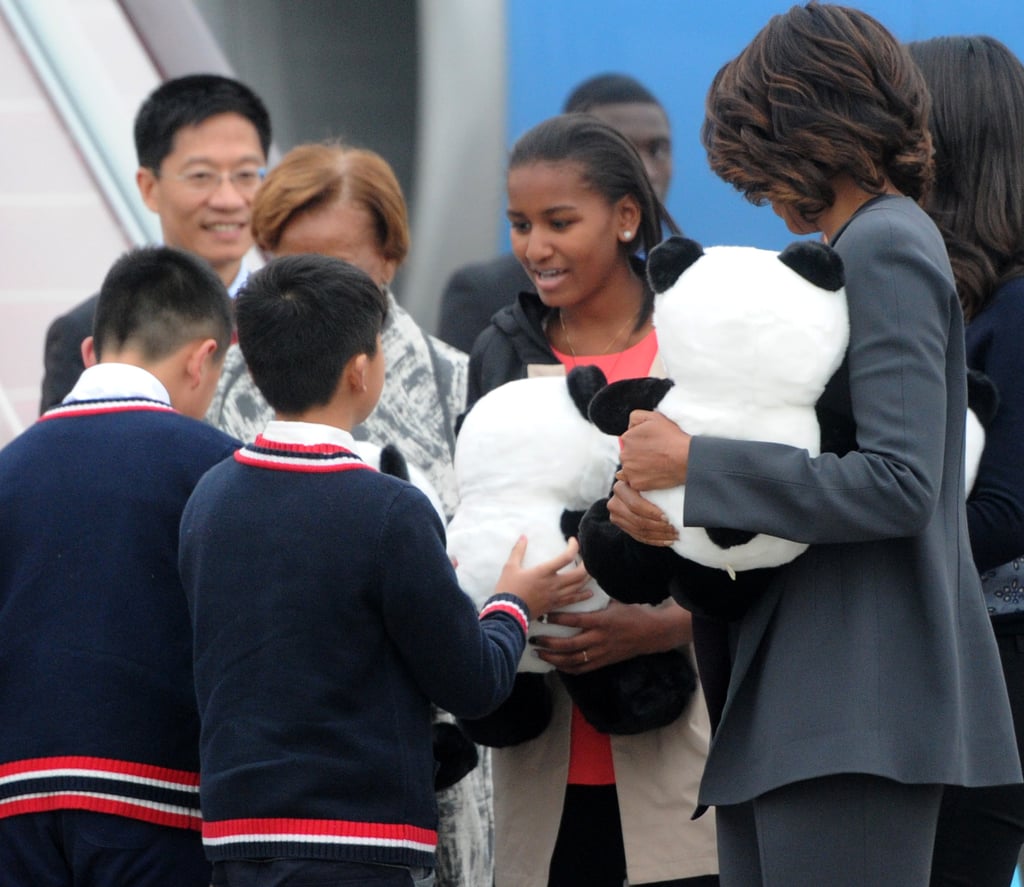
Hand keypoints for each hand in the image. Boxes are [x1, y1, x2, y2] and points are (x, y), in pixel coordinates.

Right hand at [497, 536, 590, 619]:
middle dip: (587, 563)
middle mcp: (554, 584)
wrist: (507, 613)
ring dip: (587, 577)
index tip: (573, 540)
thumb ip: (518, 551)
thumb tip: (523, 537)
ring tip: (590, 570)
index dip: (574, 546)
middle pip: (579, 574)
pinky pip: (573, 600)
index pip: (566, 557)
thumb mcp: (510, 567)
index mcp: (544, 572)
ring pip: (579, 587)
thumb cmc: (508, 589)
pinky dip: (583, 595)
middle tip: (586, 556)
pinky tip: (589, 593)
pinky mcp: (554, 605)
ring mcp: (556, 596)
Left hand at [531, 600, 691, 673]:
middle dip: (549, 642)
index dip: (557, 618)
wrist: (651, 633)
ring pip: (573, 660)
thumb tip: (581, 577)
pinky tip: (556, 665)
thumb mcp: (615, 600)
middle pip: (569, 645)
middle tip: (535, 638)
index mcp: (602, 621)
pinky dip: (567, 668)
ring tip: (539, 652)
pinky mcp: (604, 662)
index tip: (543, 614)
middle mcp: (600, 638)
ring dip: (554, 658)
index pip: (575, 620)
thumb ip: (597, 595)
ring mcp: (601, 653)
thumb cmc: (631, 613)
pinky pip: (582, 669)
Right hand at [607, 479, 677, 545]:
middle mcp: (614, 503)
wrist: (637, 487)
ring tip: (674, 535)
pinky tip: (668, 540)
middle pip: (637, 520)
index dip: (652, 513)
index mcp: (620, 488)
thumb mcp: (649, 480)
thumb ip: (651, 482)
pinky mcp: (622, 526)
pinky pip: (639, 537)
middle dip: (658, 527)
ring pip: (639, 531)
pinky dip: (655, 540)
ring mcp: (616, 517)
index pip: (635, 505)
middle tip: (674, 529)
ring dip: (659, 535)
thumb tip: (661, 486)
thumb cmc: (650, 482)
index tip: (668, 518)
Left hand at [617, 410, 690, 490]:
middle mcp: (624, 455)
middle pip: (627, 455)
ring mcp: (629, 471)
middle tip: (653, 455)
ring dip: (637, 467)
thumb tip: (629, 427)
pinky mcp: (636, 484)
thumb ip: (635, 418)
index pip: (628, 440)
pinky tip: (652, 474)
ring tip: (654, 464)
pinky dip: (641, 479)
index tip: (651, 444)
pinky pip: (633, 482)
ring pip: (629, 469)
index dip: (640, 442)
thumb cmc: (672, 438)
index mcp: (627, 438)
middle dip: (637, 455)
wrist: (685, 459)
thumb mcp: (654, 417)